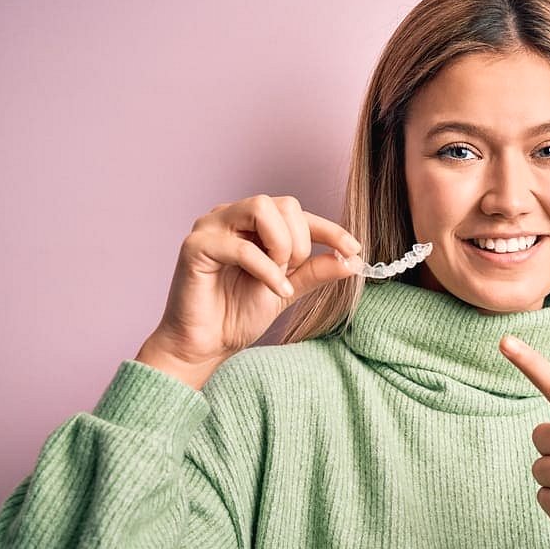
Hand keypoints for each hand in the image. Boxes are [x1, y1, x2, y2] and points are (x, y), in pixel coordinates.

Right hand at [139, 194, 362, 385]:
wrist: (205, 345)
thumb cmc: (237, 315)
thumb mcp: (288, 289)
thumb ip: (314, 271)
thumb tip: (352, 259)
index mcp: (252, 223)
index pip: (297, 212)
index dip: (329, 229)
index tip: (354, 250)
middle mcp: (230, 216)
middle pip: (283, 203)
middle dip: (301, 240)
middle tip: (295, 272)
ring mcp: (210, 227)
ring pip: (262, 208)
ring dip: (282, 245)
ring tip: (281, 276)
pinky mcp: (195, 246)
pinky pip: (242, 246)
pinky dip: (267, 269)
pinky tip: (277, 291)